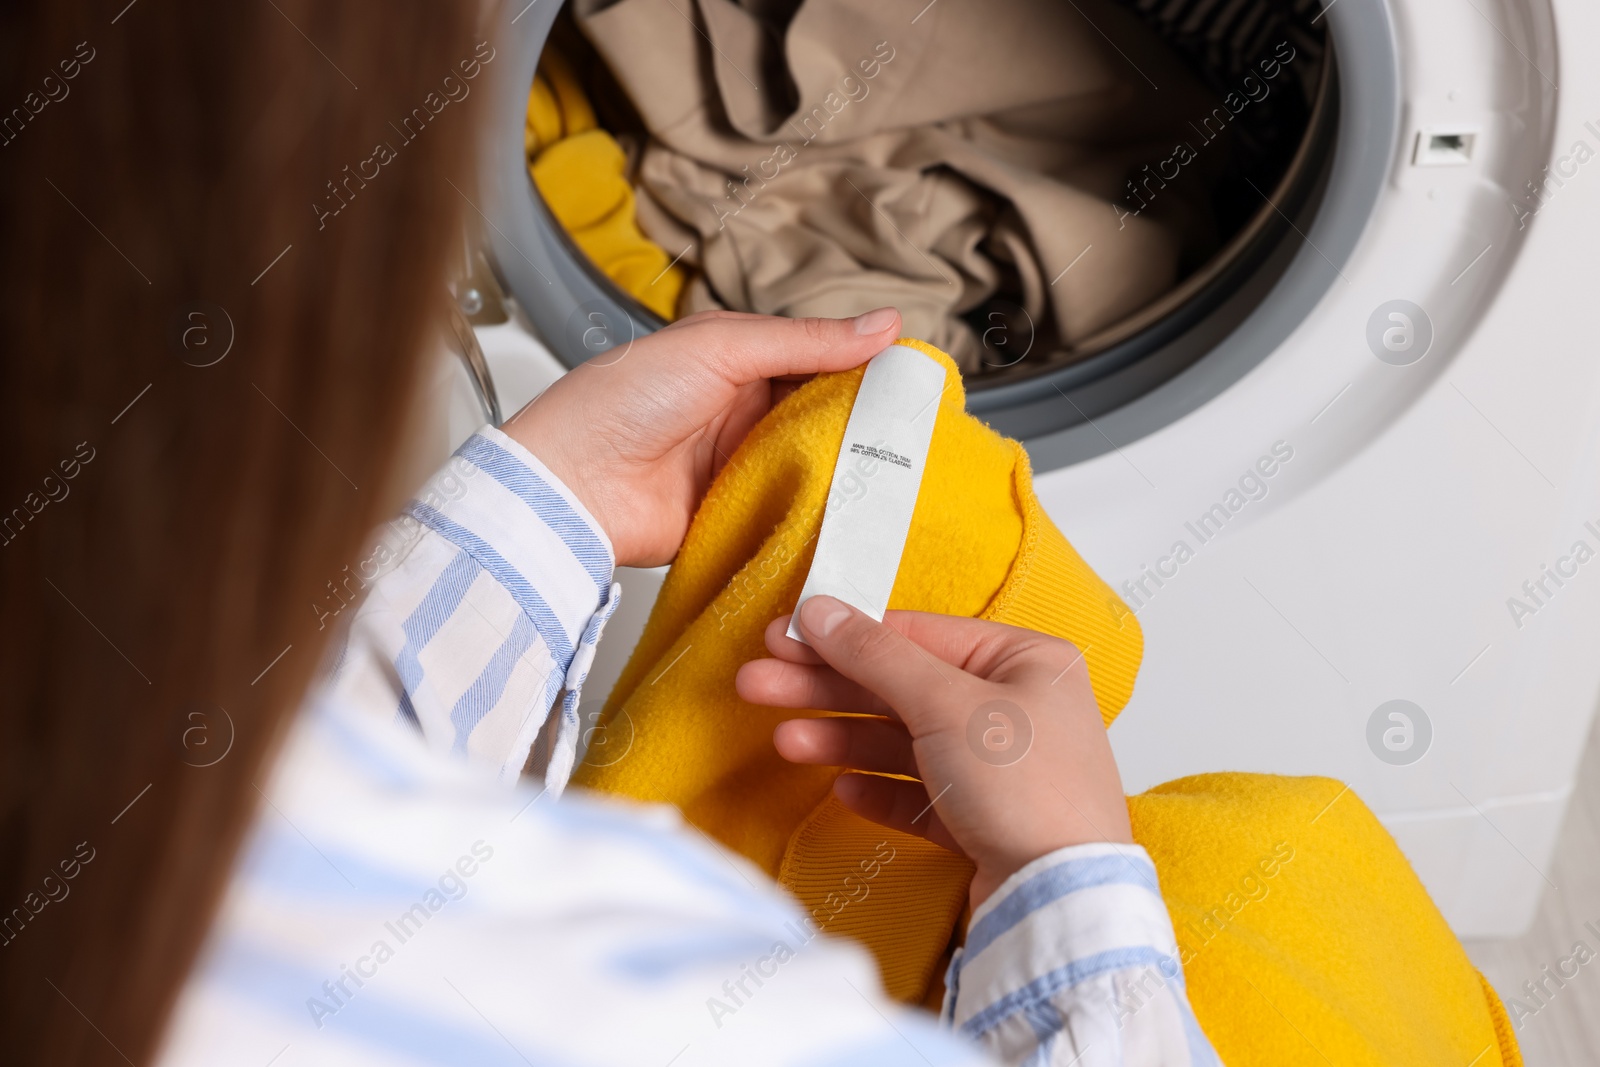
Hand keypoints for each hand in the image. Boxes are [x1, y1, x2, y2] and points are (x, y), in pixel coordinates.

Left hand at [503, 308, 901, 566]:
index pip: (819, 360)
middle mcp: (743, 413)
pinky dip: (819, 513)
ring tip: (898, 473)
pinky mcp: (737, 517)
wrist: (571, 483)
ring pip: (814, 467)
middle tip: (916, 434)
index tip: (915, 380)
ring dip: (846, 471)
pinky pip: (791, 514)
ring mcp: (741, 467)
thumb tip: (883, 323)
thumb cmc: (621, 400)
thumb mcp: (721, 347)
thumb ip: (805, 340)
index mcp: (738, 362)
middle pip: (824, 417)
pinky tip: (854, 513)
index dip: (865, 368)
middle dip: (864, 425)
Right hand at [736, 595, 1132, 908]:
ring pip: (905, 742)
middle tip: (759, 684)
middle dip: (829, 689)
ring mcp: (1002, 768)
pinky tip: (845, 791)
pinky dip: (881, 790)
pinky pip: (921, 794)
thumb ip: (876, 655)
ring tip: (788, 743)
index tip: (785, 636)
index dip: (846, 635)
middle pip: (903, 687)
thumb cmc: (1026, 788)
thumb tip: (821, 610)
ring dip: (844, 740)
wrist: (1061, 900)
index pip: (919, 635)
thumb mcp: (945, 703)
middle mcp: (1018, 708)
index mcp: (1025, 661)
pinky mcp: (986, 821)